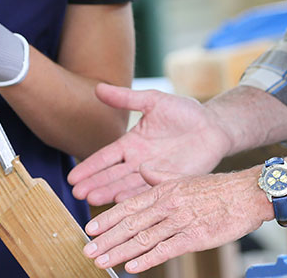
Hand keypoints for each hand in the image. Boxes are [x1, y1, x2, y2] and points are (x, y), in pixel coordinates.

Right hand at [68, 84, 233, 204]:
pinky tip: (123, 200)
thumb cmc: (184, 112)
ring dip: (110, 193)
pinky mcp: (171, 182)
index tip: (72, 177)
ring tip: (93, 199)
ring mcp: (155, 174)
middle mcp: (139, 163)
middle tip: (77, 193)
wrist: (214, 125)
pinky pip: (151, 189)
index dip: (89, 167)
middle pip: (112, 176)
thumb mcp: (153, 100)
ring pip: (128, 186)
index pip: (105, 158)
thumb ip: (127, 97)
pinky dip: (137, 195)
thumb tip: (98, 87)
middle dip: (94, 184)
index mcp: (131, 144)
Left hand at [83, 167, 270, 273]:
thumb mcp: (186, 176)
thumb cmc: (218, 187)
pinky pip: (166, 249)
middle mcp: (168, 204)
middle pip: (131, 224)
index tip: (90, 228)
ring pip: (144, 238)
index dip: (108, 218)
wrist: (248, 193)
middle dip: (107, 239)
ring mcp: (180, 221)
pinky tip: (133, 266)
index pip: (129, 205)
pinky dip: (148, 258)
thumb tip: (142, 170)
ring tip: (102, 261)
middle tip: (88, 250)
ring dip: (120, 251)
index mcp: (164, 189)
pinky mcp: (195, 236)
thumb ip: (160, 176)